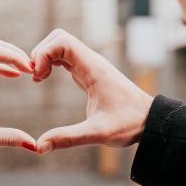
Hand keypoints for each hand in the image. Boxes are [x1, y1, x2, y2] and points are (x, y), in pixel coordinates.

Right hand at [30, 29, 153, 152]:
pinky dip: (51, 63)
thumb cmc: (129, 124)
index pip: (62, 42)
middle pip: (58, 38)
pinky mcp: (89, 73)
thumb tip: (39, 146)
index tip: (37, 77)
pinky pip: (65, 57)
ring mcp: (90, 66)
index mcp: (94, 68)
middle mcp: (91, 62)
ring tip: (38, 79)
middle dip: (41, 53)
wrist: (149, 121)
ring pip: (60, 46)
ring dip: (45, 57)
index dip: (44, 54)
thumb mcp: (98, 134)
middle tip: (35, 78)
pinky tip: (44, 79)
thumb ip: (68, 138)